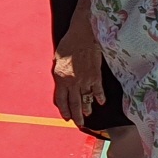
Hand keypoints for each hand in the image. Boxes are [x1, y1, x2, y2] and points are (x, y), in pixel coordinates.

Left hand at [52, 0, 105, 127]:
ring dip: (87, 108)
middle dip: (76, 115)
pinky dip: (99, 97)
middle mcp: (72, 81)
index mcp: (60, 78)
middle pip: (74, 103)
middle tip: (79, 123)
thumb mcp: (57, 58)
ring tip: (88, 114)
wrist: (83, 34)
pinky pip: (98, 90)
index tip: (66, 117)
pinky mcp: (96, 75)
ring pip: (86, 99)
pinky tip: (100, 102)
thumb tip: (61, 81)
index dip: (63, 110)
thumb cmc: (69, 44)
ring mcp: (85, 79)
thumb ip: (58, 71)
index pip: (61, 99)